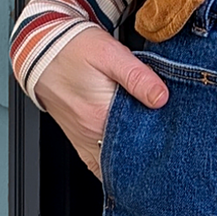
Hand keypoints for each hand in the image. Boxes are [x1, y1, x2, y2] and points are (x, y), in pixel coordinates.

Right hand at [33, 26, 168, 179]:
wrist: (41, 50)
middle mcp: (90, 134)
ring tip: (152, 149)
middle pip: (127, 157)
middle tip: (168, 144)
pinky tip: (129, 159)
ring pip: (112, 164)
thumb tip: (162, 98)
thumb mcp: (111, 54)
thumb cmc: (74, 49)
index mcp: (100, 115)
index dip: (159, 142)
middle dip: (149, 154)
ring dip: (132, 161)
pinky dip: (113, 166)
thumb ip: (138, 77)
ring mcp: (83, 139)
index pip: (138, 142)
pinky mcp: (79, 139)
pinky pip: (97, 165)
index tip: (175, 138)